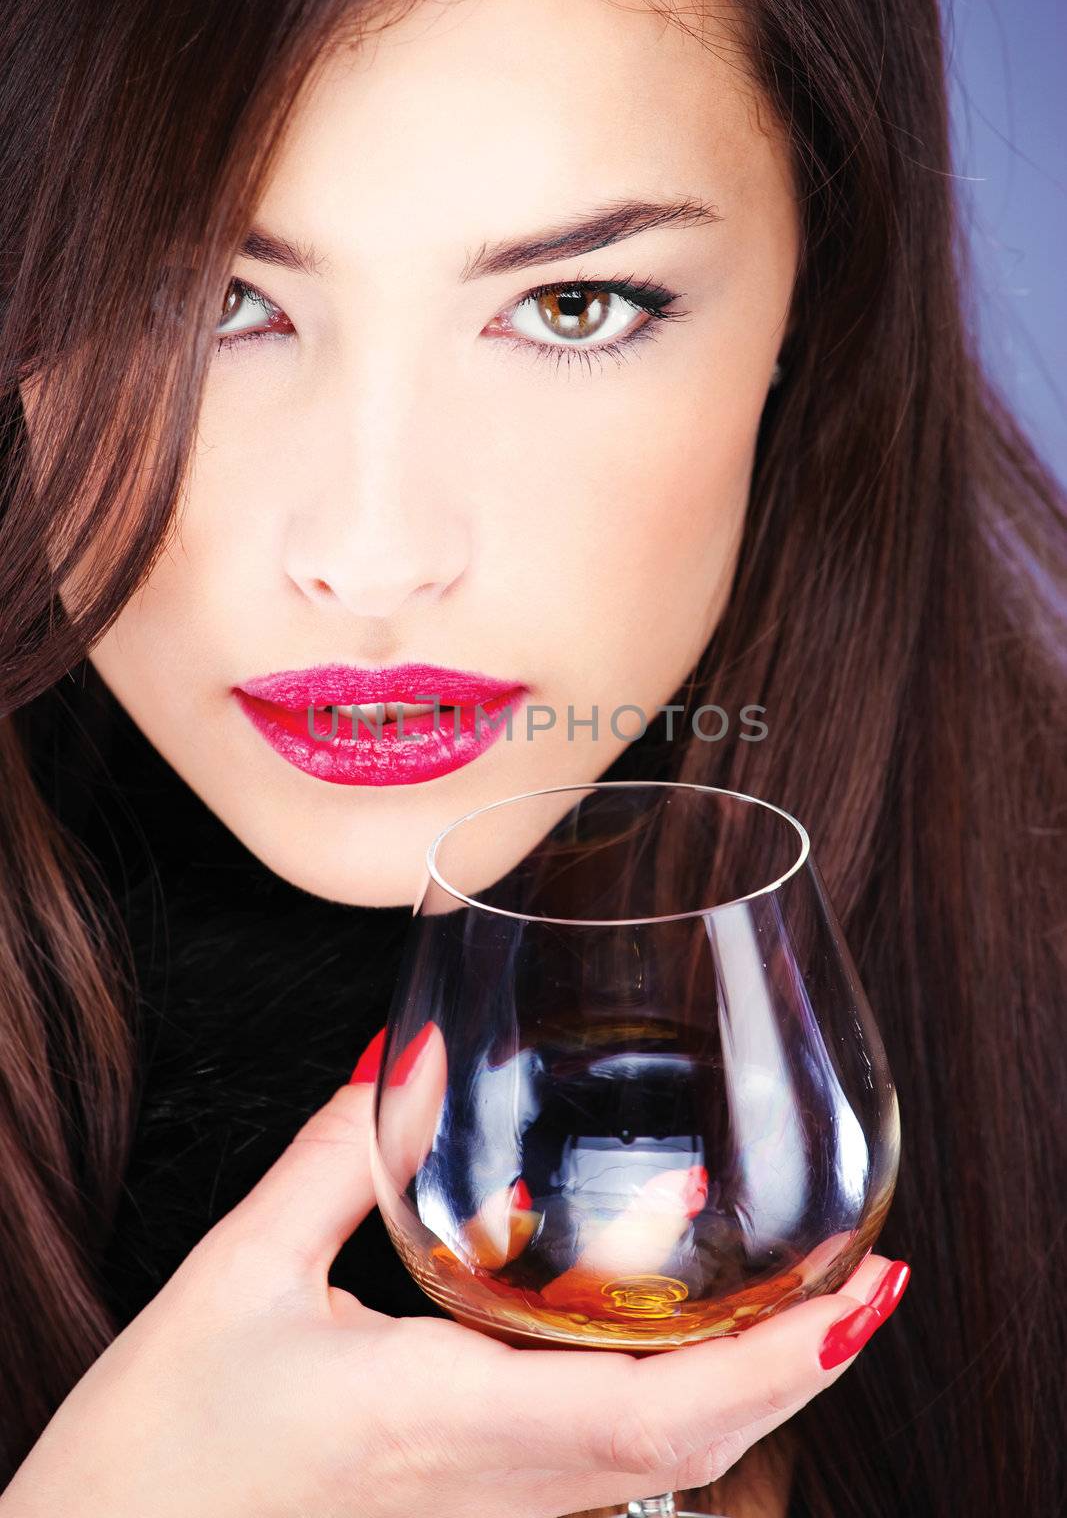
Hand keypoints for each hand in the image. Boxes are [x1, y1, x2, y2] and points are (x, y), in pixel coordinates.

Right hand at [1, 1023, 908, 1517]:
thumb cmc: (156, 1448)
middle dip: (800, 1366)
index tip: (862, 1295)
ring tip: (807, 1298)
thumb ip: (331, 1158)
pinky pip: (604, 1473)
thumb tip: (396, 1061)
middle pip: (689, 1448)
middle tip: (869, 1278)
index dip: (777, 1362)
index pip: (650, 1410)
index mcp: (435, 1416)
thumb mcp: (234, 1275)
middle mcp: (484, 1487)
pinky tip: (683, 1344)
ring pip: (659, 1469)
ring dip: (751, 1390)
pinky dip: (679, 1410)